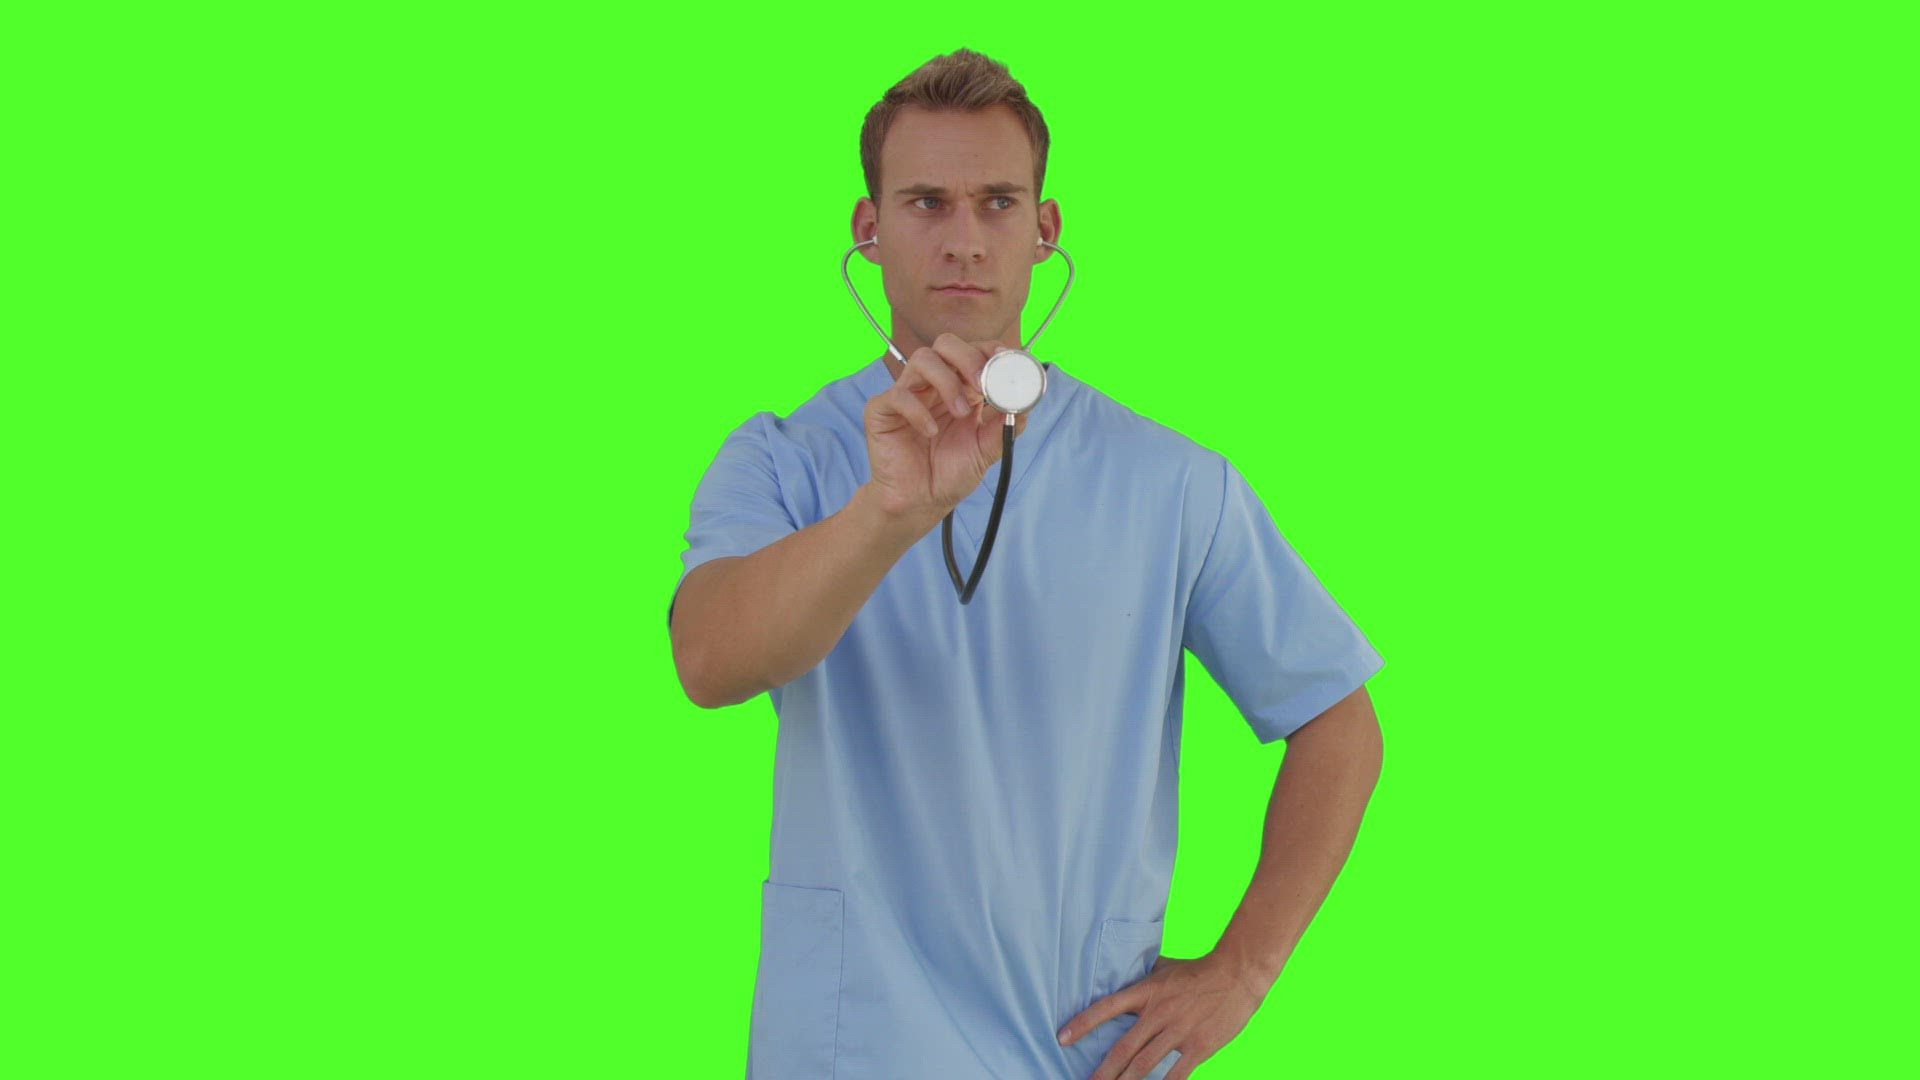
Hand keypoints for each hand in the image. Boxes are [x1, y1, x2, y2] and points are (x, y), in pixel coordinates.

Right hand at [863, 333, 1031, 521]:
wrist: (922, 503)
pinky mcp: (883, 411)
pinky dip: (918, 410)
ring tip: (960, 413)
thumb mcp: (986, 450)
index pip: (973, 351)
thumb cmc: (950, 473)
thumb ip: (1004, 426)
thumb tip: (1026, 404)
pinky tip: (930, 432)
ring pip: (923, 359)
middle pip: (946, 344)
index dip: (989, 350)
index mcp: (961, 388)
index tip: (1005, 361)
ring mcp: (908, 395)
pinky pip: (898, 395)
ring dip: (947, 382)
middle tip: (982, 384)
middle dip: (968, 357)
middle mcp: (934, 385)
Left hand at [1059, 951, 1268, 1079]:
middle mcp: (1159, 1012)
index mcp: (1148, 992)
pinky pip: (1177, 1075)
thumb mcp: (1165, 968)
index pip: (1107, 1007)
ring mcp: (1179, 1031)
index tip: (1062, 1038)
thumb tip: (1120, 974)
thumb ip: (1143, 977)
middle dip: (1103, 1070)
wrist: (1238, 974)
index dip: (1083, 1023)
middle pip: (1124, 1047)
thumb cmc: (1198, 970)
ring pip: (1145, 1064)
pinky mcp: (1199, 1047)